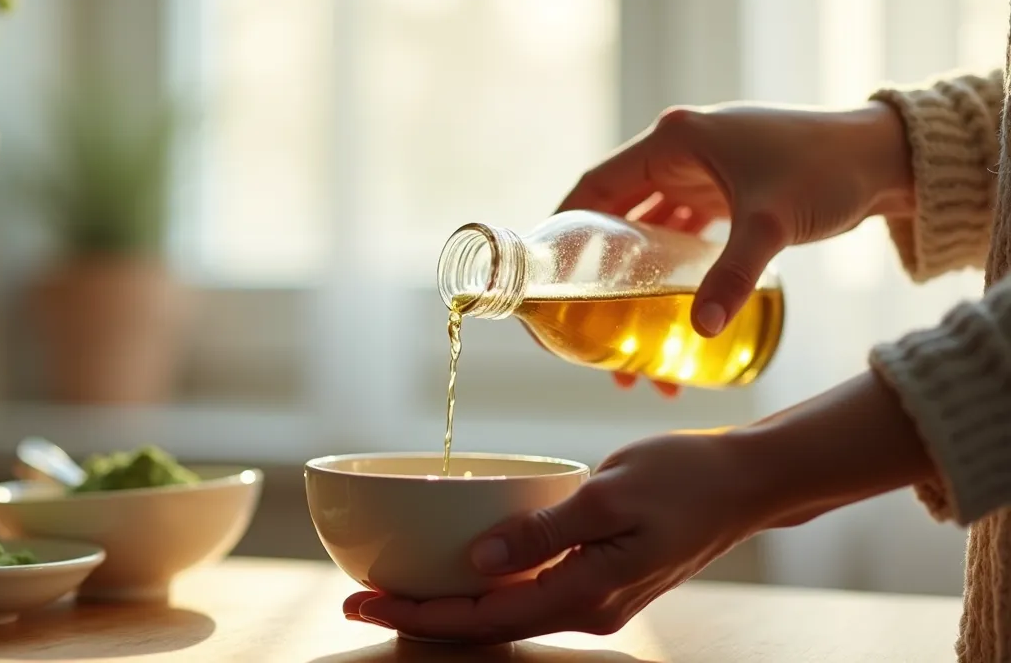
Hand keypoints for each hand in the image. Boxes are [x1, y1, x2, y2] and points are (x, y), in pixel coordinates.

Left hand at [342, 373, 936, 642]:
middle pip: (485, 624)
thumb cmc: (684, 477)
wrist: (745, 481)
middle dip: (418, 614)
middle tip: (357, 597)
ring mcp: (592, 597)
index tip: (363, 601)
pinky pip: (526, 593)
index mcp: (585, 594)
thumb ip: (542, 531)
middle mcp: (584, 608)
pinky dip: (483, 588)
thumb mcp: (608, 495)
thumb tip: (480, 561)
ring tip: (392, 589)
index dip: (417, 613)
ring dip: (446, 604)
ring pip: (503, 613)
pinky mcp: (596, 577)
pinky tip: (457, 571)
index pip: (482, 617)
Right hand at [560, 102, 912, 395]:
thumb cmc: (828, 172)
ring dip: (638, 284)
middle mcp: (679, 153)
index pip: (595, 186)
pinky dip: (670, 275)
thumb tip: (698, 334)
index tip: (549, 279)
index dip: (565, 230)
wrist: (888, 160)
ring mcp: (702, 174)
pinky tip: (669, 317)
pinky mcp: (725, 194)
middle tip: (595, 331)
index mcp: (673, 141)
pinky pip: (680, 238)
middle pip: (618, 217)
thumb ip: (732, 277)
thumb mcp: (771, 224)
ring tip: (632, 343)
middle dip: (603, 276)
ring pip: (649, 234)